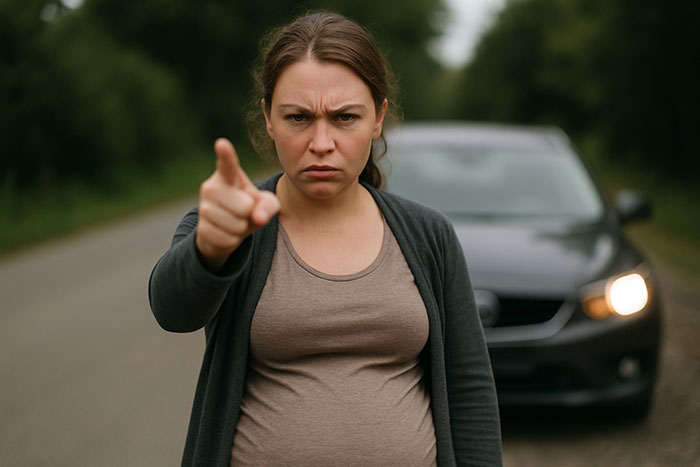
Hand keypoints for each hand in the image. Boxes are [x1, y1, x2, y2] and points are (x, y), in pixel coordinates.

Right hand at [195, 138, 279, 269]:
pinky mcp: (201, 229)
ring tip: (234, 221)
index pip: (227, 164)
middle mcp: (211, 187)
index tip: (222, 144)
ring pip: (236, 225)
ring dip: (241, 229)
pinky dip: (233, 241)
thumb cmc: (249, 208)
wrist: (226, 230)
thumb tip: (258, 218)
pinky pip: (228, 239)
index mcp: (228, 176)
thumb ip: (269, 206)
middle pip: (244, 206)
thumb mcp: (266, 203)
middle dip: (249, 214)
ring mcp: (203, 208)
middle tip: (242, 212)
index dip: (225, 155)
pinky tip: (226, 233)